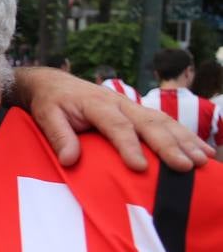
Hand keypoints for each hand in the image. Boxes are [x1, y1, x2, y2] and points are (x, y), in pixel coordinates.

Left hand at [16, 67, 210, 170]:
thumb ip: (59, 136)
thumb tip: (70, 160)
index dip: (128, 146)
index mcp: (97, 104)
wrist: (55, 84)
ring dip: (185, 141)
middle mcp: (120, 103)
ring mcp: (133, 107)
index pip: (116, 125)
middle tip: (184, 166)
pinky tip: (205, 152)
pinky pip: (167, 123)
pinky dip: (187, 137)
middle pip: (149, 123)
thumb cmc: (51, 103)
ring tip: (202, 161)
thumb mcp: (46, 116)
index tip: (139, 167)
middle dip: (169, 145)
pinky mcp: (139, 113)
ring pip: (164, 122)